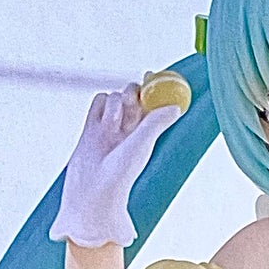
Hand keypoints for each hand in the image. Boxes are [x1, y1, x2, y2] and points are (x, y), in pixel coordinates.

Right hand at [50, 84, 186, 248]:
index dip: (155, 88)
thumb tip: (176, 107)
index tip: (154, 76)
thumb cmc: (120, 175)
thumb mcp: (141, 145)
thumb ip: (156, 123)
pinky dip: (100, 106)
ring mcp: (109, 127)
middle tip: (132, 101)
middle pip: (133, 95)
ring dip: (115, 105)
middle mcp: (129, 128)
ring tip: (111, 128)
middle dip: (133, 93)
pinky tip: (100, 124)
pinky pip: (98, 103)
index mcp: (146, 133)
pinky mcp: (91, 128)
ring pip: (114, 97)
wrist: (91, 192)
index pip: (153, 103)